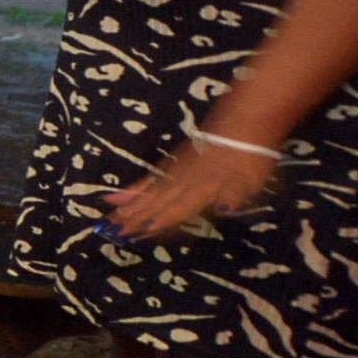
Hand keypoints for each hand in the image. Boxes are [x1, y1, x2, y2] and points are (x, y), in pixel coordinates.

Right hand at [106, 133, 280, 242]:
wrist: (242, 125)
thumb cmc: (251, 157)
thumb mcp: (251, 179)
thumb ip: (234, 195)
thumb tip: (223, 209)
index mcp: (204, 189)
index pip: (178, 208)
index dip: (159, 220)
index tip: (136, 232)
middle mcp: (183, 183)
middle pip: (155, 203)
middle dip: (133, 218)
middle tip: (108, 230)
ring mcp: (174, 173)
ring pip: (147, 194)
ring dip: (126, 207)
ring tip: (106, 219)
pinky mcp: (171, 165)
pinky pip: (148, 180)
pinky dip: (132, 190)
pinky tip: (117, 195)